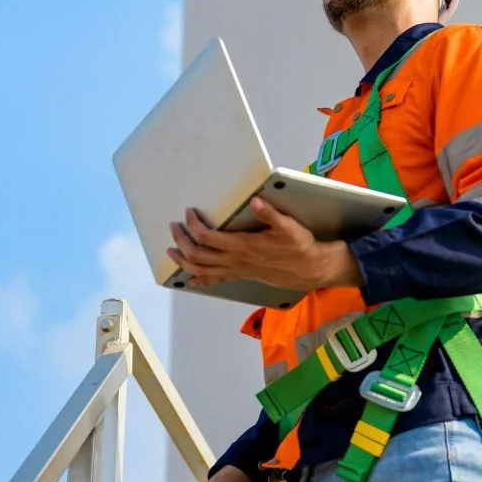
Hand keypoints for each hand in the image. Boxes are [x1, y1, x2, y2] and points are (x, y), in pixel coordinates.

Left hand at [167, 197, 364, 290]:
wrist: (309, 268)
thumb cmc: (299, 246)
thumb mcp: (288, 226)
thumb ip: (270, 213)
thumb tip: (255, 200)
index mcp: (242, 246)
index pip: (207, 237)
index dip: (193, 225)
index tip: (188, 212)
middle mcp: (235, 260)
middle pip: (197, 255)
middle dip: (181, 241)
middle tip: (173, 227)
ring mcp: (236, 270)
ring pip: (201, 270)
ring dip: (183, 260)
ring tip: (171, 251)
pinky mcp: (240, 275)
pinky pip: (214, 281)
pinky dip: (199, 280)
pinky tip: (189, 279)